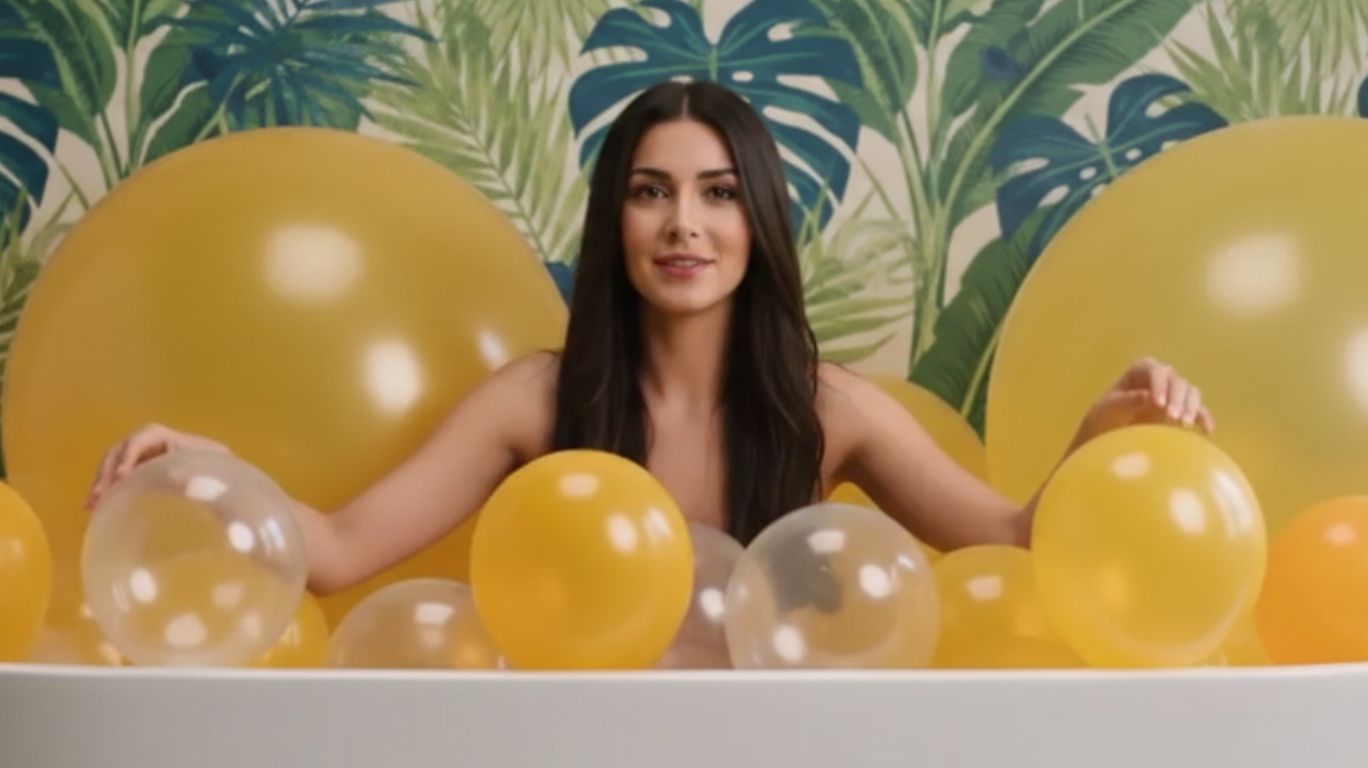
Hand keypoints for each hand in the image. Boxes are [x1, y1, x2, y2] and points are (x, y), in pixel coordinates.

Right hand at [85, 423, 231, 510]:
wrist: (222, 485)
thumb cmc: (216, 477)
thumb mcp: (207, 476)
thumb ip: (193, 479)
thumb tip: (182, 485)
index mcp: (168, 438)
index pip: (142, 437)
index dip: (130, 454)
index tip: (122, 475)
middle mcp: (151, 444)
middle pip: (121, 450)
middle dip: (107, 471)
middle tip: (100, 495)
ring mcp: (142, 458)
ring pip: (114, 464)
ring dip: (101, 482)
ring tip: (92, 505)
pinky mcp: (138, 474)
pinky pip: (117, 478)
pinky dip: (106, 491)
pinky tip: (94, 509)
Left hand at [1073, 357, 1213, 446]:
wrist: (1108, 436)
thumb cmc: (1104, 417)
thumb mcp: (1108, 409)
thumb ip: (1126, 401)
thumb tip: (1147, 395)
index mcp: (1141, 370)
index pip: (1155, 370)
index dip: (1159, 385)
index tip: (1157, 404)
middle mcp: (1161, 378)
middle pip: (1176, 381)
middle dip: (1176, 398)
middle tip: (1171, 418)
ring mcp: (1173, 394)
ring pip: (1191, 393)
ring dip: (1191, 407)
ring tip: (1183, 425)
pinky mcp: (1182, 412)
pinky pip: (1199, 411)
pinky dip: (1204, 418)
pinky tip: (1206, 430)